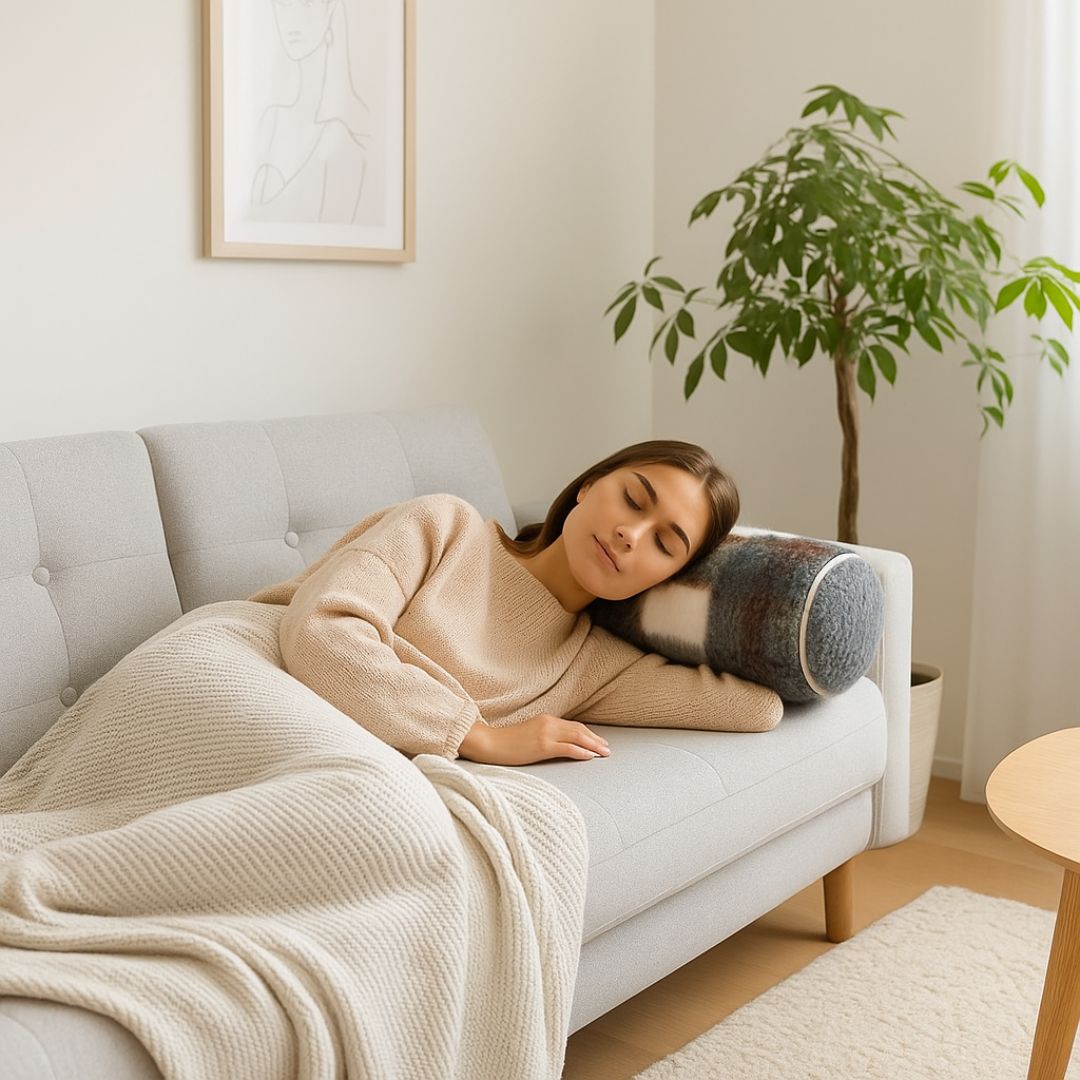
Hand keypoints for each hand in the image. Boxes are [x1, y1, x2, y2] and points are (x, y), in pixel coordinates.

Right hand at [458, 714, 611, 765]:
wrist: (489, 743)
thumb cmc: (506, 742)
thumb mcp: (529, 734)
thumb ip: (544, 735)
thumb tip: (558, 745)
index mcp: (546, 719)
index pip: (573, 726)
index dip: (588, 733)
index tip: (598, 741)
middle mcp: (548, 723)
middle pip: (579, 730)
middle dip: (595, 739)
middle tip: (607, 748)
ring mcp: (546, 734)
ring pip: (577, 737)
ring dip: (593, 745)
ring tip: (604, 753)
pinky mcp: (542, 746)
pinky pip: (568, 748)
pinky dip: (582, 752)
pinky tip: (590, 756)